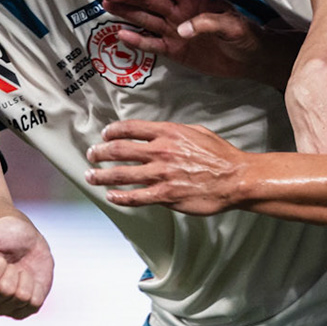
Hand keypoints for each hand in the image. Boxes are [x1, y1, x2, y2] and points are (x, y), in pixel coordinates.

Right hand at [0, 214, 53, 318]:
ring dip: (23, 276)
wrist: (26, 238)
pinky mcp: (24, 310)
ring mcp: (3, 307)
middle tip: (8, 261)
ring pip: (20, 297)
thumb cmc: (1, 236)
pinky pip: (34, 302)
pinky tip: (27, 279)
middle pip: (4, 290)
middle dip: (11, 268)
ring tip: (17, 269)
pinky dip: (36, 286)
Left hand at [86, 120, 246, 214]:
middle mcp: (160, 152)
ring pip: (121, 174)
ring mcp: (161, 175)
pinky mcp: (165, 195)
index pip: (131, 129)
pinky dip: (120, 197)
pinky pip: (135, 197)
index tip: (105, 135)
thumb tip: (160, 134)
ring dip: (102, 176)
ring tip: (91, 176)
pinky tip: (112, 196)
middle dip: (100, 152)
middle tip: (92, 155)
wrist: (235, 179)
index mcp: (168, 133)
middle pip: (119, 150)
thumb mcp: (197, 132)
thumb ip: (175, 132)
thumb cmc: (221, 156)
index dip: (113, 131)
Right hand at [101, 0, 273, 80]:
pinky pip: (153, 44)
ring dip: (127, 12)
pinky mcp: (175, 51)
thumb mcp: (233, 26)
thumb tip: (181, 29)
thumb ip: (208, 23)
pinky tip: (121, 35)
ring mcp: (175, 31)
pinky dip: (137, 40)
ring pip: (146, 18)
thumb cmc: (245, 36)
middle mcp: (180, 11)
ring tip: (106, 6)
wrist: (251, 59)